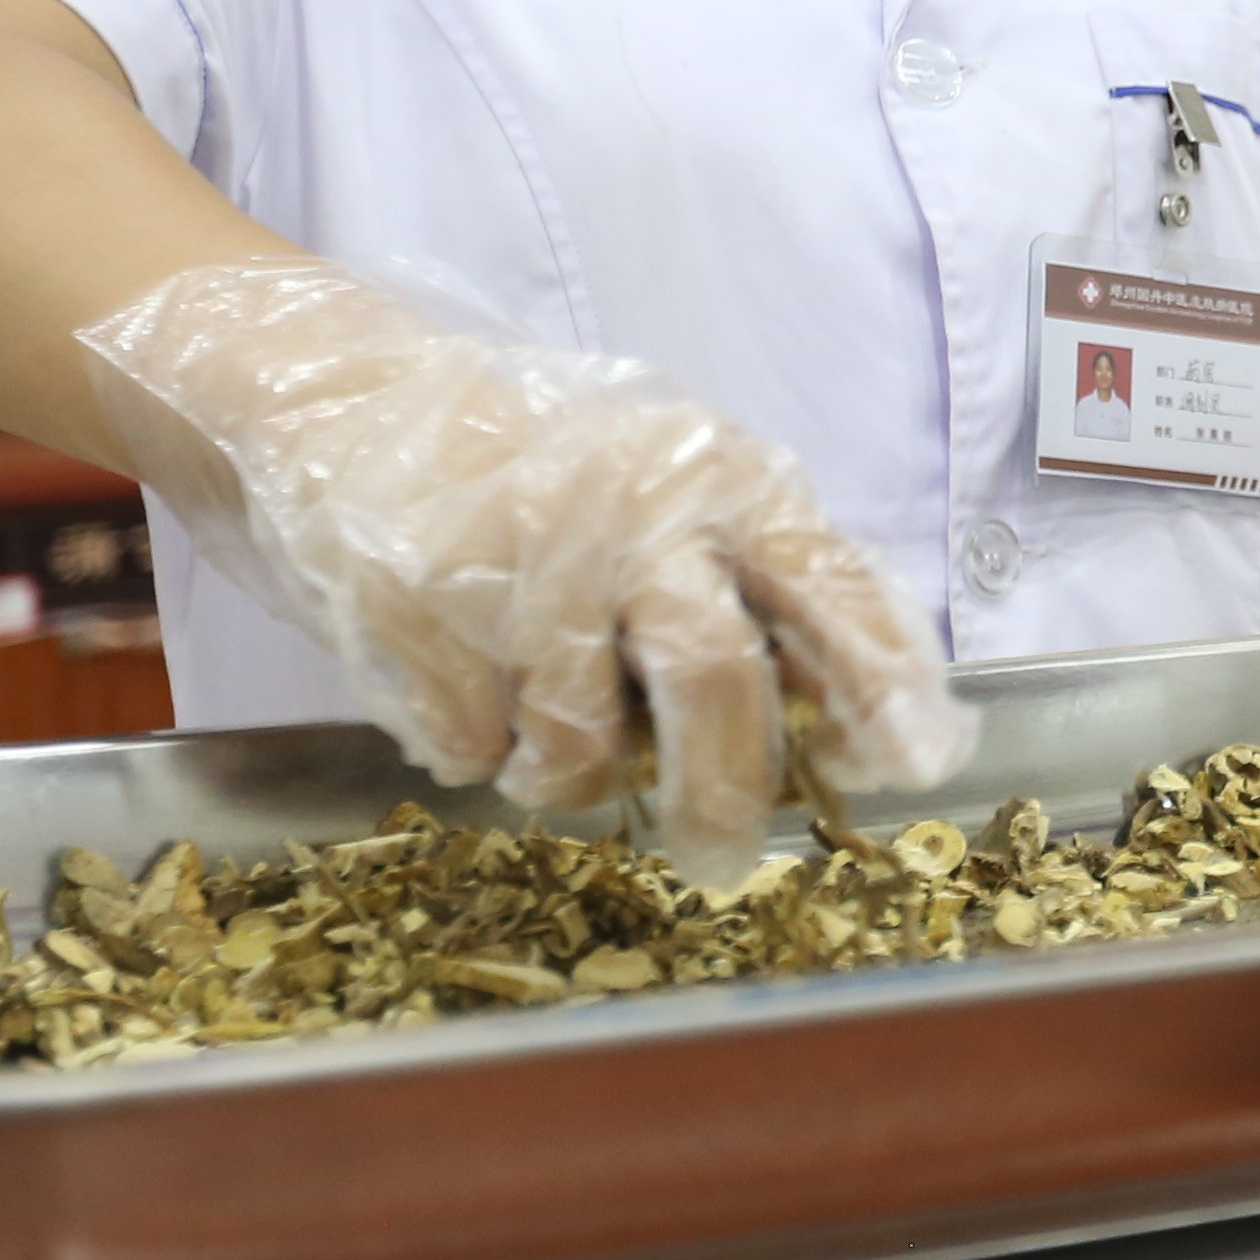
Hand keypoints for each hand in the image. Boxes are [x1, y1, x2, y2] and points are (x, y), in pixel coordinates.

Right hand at [76, 258, 972, 847]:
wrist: (344, 399)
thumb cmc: (535, 471)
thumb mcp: (670, 490)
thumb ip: (753, 584)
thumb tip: (847, 718)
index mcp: (720, 478)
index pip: (829, 583)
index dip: (881, 681)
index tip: (915, 765)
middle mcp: (633, 507)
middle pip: (714, 681)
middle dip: (722, 797)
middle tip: (716, 860)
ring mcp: (521, 552)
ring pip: (582, 740)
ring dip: (567, 774)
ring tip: (542, 733)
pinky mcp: (417, 598)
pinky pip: (473, 745)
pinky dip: (473, 748)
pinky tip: (459, 685)